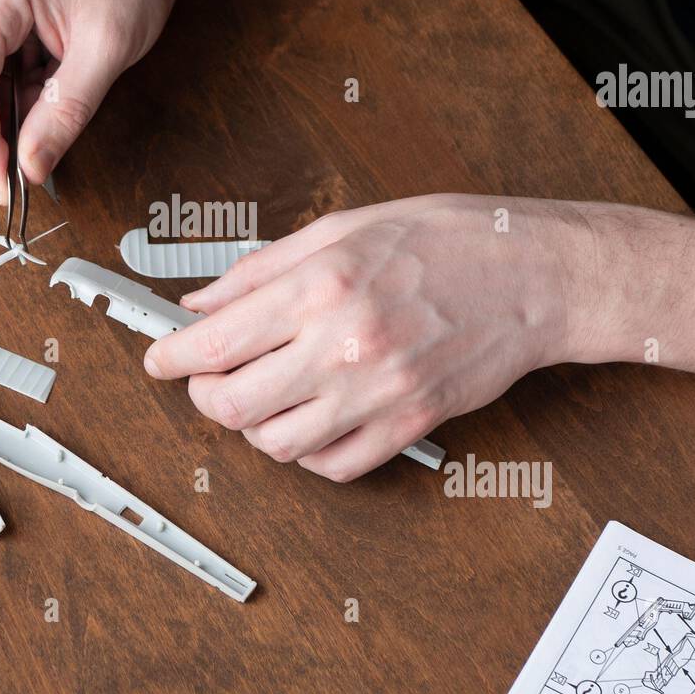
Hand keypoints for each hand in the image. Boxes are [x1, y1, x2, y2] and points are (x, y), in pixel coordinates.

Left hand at [143, 195, 599, 481]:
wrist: (535, 273)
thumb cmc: (447, 239)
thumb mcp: (343, 228)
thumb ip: (261, 268)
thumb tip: (202, 301)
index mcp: (321, 286)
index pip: (215, 341)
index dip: (171, 357)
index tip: (159, 358)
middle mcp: (343, 345)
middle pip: (233, 404)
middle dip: (203, 395)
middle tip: (205, 378)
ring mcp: (378, 393)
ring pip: (277, 444)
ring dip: (252, 427)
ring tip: (260, 396)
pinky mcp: (409, 423)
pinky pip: (334, 466)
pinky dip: (306, 452)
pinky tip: (308, 420)